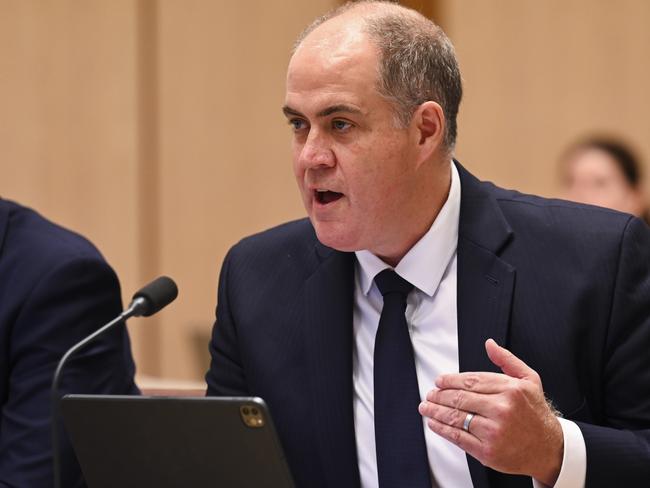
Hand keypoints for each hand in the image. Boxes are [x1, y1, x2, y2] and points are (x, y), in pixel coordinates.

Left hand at [418, 339, 562, 485]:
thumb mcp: (529, 380)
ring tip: (426, 407)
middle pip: (460, 398)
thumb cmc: (536, 413)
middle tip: (430, 394)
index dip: (450, 380)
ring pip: (456, 417)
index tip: (439, 381)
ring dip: (435, 411)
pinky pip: (458, 437)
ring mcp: (493, 431)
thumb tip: (489, 344)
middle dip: (439, 395)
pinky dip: (442, 429)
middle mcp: (501, 409)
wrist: (550, 449)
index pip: (471, 381)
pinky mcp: (487, 451)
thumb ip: (507, 360)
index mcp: (510, 389)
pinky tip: (434, 423)